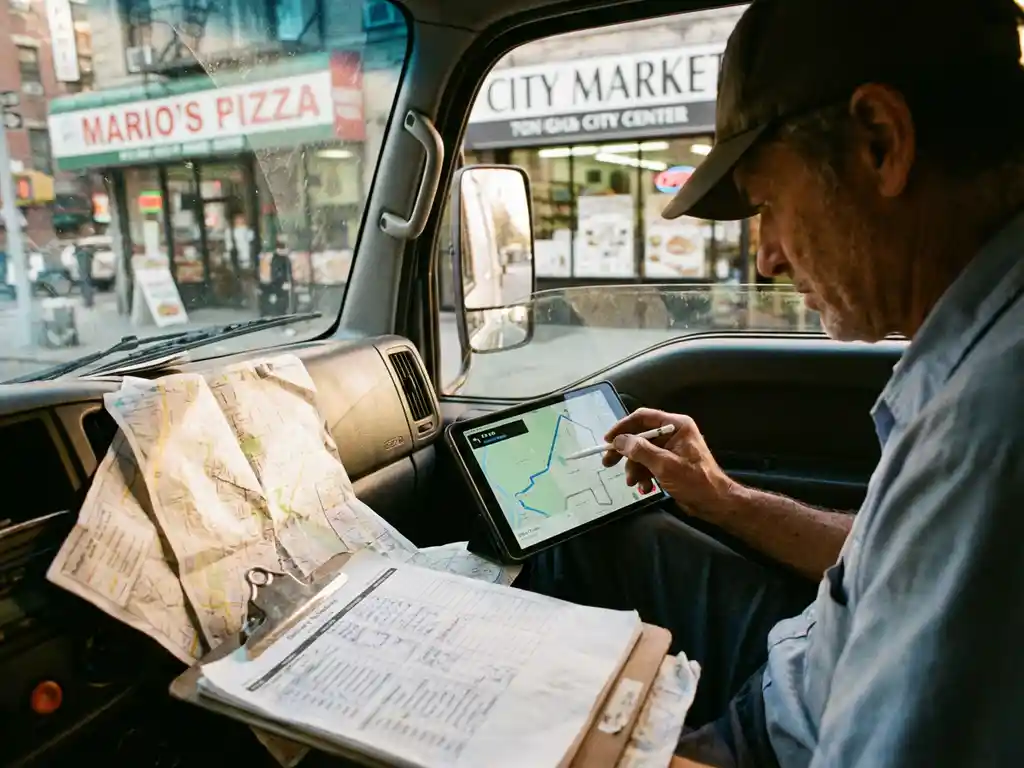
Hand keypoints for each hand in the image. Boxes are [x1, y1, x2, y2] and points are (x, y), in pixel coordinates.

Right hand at [602, 408, 736, 517]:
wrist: (714, 503)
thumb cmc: (694, 481)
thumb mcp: (664, 465)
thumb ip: (640, 450)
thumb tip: (619, 441)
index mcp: (676, 425)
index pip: (643, 417)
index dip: (623, 427)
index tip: (608, 440)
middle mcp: (673, 433)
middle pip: (640, 436)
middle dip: (625, 452)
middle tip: (608, 462)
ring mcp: (671, 449)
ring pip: (642, 453)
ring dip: (635, 469)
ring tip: (634, 483)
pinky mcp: (670, 464)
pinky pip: (649, 465)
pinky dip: (644, 476)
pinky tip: (646, 488)